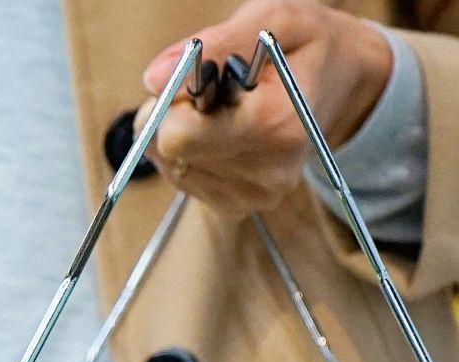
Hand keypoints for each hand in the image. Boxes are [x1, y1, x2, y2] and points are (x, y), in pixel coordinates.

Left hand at [139, 0, 391, 215]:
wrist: (345, 82)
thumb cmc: (307, 45)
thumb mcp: (274, 19)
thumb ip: (216, 43)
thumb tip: (154, 78)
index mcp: (275, 125)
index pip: (177, 135)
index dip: (174, 102)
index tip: (202, 79)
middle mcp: (266, 172)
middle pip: (167, 151)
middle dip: (175, 115)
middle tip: (213, 91)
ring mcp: (253, 194)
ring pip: (169, 165)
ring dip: (183, 132)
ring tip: (224, 109)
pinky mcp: (238, 206)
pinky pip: (182, 178)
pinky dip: (190, 152)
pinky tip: (222, 132)